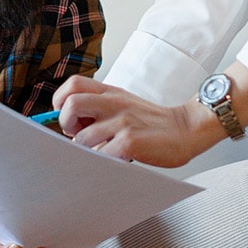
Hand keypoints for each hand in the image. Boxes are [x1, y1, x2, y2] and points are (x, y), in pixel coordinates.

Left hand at [52, 75, 213, 167]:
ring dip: (86, 150)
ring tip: (101, 152)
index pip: (73, 85)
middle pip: (71, 105)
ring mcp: (122, 122)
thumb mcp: (125, 104)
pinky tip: (114, 160)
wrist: (186, 129)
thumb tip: (70, 127)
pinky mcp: (130, 141)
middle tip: (78, 135)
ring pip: (82, 138)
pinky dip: (102, 162)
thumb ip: (100, 108)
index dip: (61, 100)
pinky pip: (101, 155)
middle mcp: (114, 103)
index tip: (65, 115)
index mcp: (110, 93)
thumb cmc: (153, 122)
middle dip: (66, 124)